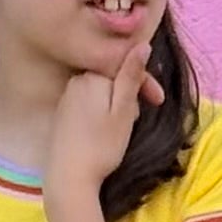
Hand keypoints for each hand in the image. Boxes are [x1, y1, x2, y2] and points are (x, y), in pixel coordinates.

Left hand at [50, 35, 162, 197]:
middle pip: (112, 80)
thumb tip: (142, 44)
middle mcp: (75, 81)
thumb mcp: (123, 110)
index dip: (145, 83)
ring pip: (101, 93)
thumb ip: (131, 76)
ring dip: (117, 106)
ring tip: (122, 129)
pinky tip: (105, 133)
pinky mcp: (62, 114)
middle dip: (129, 96)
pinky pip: (89, 104)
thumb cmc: (101, 146)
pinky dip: (102, 114)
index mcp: (92, 77)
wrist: (69, 177)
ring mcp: (66, 97)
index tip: (159, 102)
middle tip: (136, 121)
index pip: (124, 68)